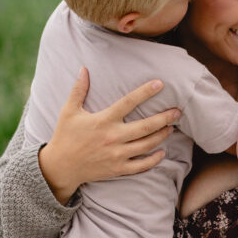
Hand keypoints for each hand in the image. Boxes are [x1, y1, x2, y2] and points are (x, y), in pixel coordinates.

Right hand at [38, 68, 180, 203]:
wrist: (60, 167)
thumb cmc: (65, 136)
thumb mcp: (69, 111)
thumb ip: (79, 90)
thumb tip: (84, 69)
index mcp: (103, 120)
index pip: (128, 102)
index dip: (145, 92)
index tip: (160, 84)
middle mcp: (113, 137)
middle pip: (146, 126)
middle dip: (165, 118)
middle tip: (178, 111)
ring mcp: (117, 155)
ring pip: (147, 145)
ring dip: (162, 136)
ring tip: (171, 127)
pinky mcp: (118, 169)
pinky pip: (141, 166)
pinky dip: (154, 160)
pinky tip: (162, 152)